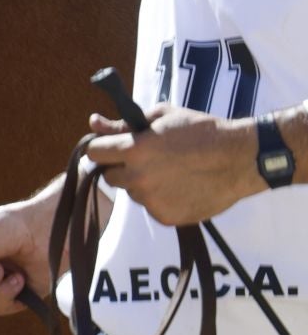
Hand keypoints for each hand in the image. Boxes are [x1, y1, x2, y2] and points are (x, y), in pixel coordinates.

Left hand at [84, 101, 261, 224]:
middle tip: (145, 159)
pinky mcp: (166, 217)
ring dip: (142, 183)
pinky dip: (160, 199)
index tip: (112, 147)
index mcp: (134, 150)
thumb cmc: (201, 131)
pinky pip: (152, 207)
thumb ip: (123, 124)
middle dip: (121, 167)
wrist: (240, 159)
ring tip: (170, 171)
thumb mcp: (161, 117)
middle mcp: (138, 178)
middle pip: (110, 176)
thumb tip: (94, 122)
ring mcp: (152, 200)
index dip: (102, 148)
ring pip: (132, 192)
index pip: (93, 153)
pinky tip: (181, 186)